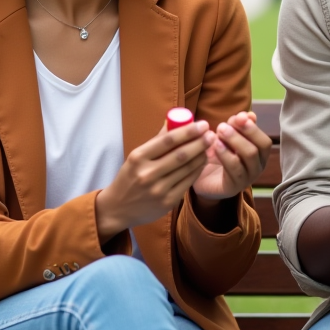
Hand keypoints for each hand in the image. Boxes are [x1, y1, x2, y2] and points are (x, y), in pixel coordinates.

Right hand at [95, 120, 215, 239]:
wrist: (118, 208)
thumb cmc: (130, 177)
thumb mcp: (136, 157)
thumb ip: (156, 141)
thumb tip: (173, 120)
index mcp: (138, 158)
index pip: (167, 141)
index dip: (188, 131)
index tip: (202, 124)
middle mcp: (147, 174)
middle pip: (180, 155)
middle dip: (200, 142)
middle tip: (211, 133)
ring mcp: (158, 190)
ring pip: (187, 168)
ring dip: (201, 155)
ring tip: (210, 145)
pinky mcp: (167, 202)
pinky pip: (187, 182)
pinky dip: (197, 170)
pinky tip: (203, 161)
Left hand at [192, 111, 273, 199]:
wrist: (203, 180)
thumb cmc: (219, 155)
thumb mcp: (228, 137)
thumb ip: (238, 126)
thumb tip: (250, 114)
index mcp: (259, 155)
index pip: (264, 141)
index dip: (252, 127)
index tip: (238, 117)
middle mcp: (258, 167)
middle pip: (259, 147)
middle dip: (243, 132)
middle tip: (223, 124)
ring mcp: (248, 178)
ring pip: (249, 155)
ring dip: (234, 140)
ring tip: (219, 131)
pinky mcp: (234, 186)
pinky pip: (234, 168)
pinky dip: (225, 154)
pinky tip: (215, 145)